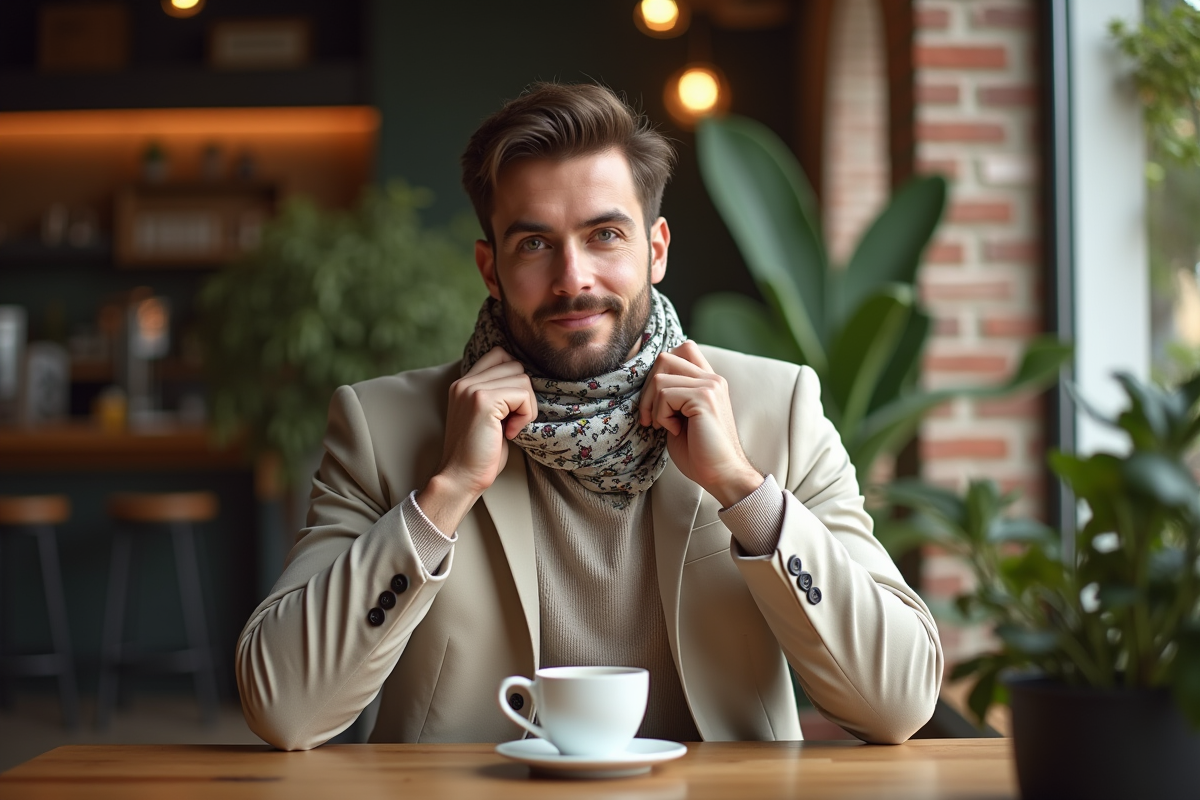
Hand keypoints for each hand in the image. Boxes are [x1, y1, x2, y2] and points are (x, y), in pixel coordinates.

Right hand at [417, 347, 536, 532]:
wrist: (460, 478)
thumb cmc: (479, 454)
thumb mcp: (488, 416)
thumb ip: (498, 394)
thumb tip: (526, 379)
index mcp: (463, 383)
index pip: (500, 354)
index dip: (515, 378)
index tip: (511, 407)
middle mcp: (465, 381)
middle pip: (515, 365)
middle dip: (523, 394)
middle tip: (511, 421)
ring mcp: (473, 389)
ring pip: (523, 379)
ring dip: (526, 406)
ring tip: (510, 427)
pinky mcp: (484, 401)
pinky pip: (523, 394)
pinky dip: (525, 415)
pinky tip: (510, 433)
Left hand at [639, 341, 762, 507]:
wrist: (721, 474)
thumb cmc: (699, 452)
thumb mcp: (680, 416)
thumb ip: (672, 394)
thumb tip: (648, 381)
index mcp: (708, 381)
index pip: (683, 348)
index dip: (660, 369)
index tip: (656, 400)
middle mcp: (712, 378)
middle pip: (664, 358)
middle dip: (647, 389)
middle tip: (651, 417)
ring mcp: (710, 386)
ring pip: (659, 377)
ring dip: (653, 406)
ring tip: (665, 426)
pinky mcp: (704, 398)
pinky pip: (665, 395)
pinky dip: (662, 416)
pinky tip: (674, 430)